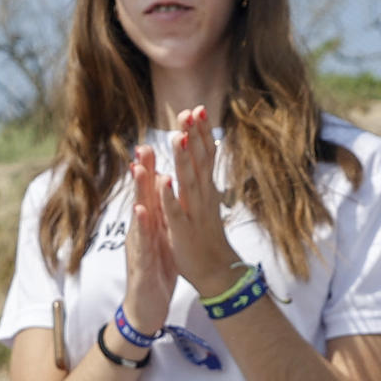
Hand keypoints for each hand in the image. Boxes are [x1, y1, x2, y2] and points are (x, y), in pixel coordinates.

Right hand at [123, 145, 177, 336]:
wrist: (145, 308)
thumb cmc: (155, 272)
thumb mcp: (159, 241)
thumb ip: (160, 218)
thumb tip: (164, 197)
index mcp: (150, 226)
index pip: (151, 194)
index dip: (153, 170)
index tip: (156, 144)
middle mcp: (141, 232)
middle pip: (142, 198)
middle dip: (144, 172)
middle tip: (145, 145)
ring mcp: (139, 247)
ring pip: (139, 216)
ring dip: (139, 192)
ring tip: (140, 168)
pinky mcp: (141, 264)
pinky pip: (143, 243)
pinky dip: (142, 226)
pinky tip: (142, 210)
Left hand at [158, 107, 244, 296]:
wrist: (216, 271)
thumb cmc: (206, 235)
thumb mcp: (204, 201)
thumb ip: (199, 176)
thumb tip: (197, 150)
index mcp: (205, 189)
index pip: (205, 155)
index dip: (202, 133)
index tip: (197, 109)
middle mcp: (202, 197)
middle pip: (199, 162)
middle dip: (194, 136)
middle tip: (190, 111)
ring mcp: (193, 213)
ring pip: (188, 182)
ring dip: (183, 159)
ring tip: (177, 137)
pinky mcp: (182, 231)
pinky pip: (175, 212)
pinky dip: (170, 196)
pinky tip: (164, 180)